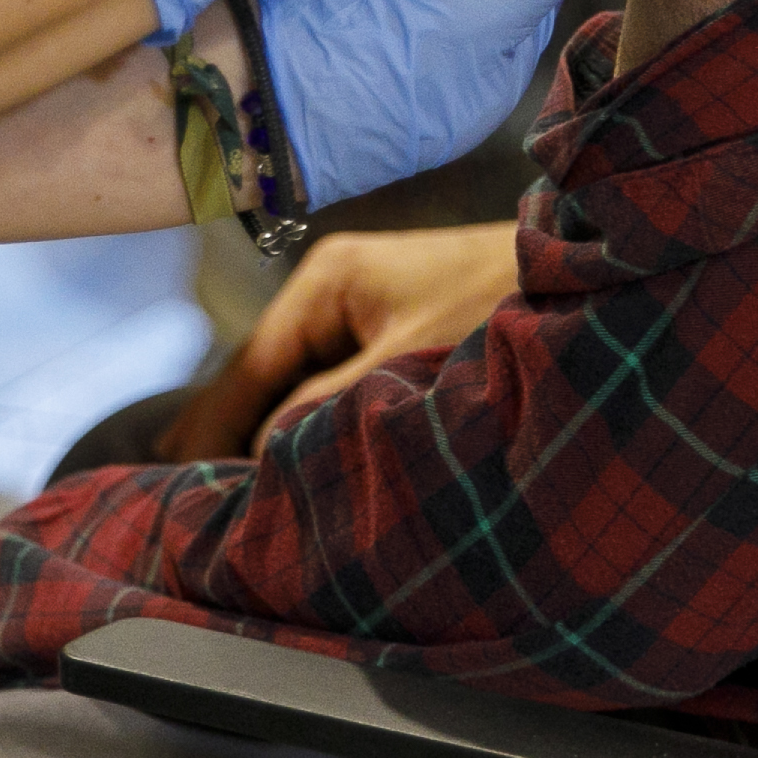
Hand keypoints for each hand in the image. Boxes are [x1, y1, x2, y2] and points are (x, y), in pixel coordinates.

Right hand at [160, 223, 524, 456]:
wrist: (581, 271)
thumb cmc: (499, 302)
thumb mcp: (406, 363)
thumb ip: (329, 408)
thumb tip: (262, 453)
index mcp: (328, 280)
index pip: (249, 363)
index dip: (211, 423)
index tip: (176, 473)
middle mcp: (337, 288)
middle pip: (265, 369)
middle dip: (228, 427)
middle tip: (181, 486)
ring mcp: (367, 306)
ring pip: (298, 377)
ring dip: (270, 425)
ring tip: (228, 484)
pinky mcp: (398, 328)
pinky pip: (334, 379)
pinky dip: (309, 416)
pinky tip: (294, 456)